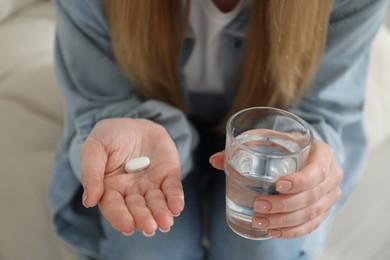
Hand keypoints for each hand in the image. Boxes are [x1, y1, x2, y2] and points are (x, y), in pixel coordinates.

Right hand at [81, 118, 183, 235]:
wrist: (134, 123)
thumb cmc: (110, 137)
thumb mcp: (94, 147)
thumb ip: (91, 172)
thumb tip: (89, 201)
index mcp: (110, 188)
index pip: (114, 206)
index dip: (120, 217)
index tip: (127, 226)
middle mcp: (131, 191)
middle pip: (137, 208)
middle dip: (144, 218)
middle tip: (149, 227)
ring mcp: (151, 184)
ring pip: (156, 202)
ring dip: (161, 213)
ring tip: (166, 222)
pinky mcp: (168, 175)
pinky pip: (173, 188)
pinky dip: (175, 198)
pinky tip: (177, 207)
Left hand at [209, 140, 342, 238]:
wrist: (305, 152)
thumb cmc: (285, 144)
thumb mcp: (269, 138)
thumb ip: (244, 146)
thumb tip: (215, 160)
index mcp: (322, 153)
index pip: (317, 171)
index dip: (299, 181)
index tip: (278, 185)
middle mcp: (332, 175)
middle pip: (313, 196)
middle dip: (284, 205)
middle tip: (259, 206)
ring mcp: (330, 195)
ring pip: (312, 214)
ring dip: (285, 221)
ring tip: (260, 221)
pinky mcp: (324, 209)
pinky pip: (312, 225)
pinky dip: (292, 231)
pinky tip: (273, 231)